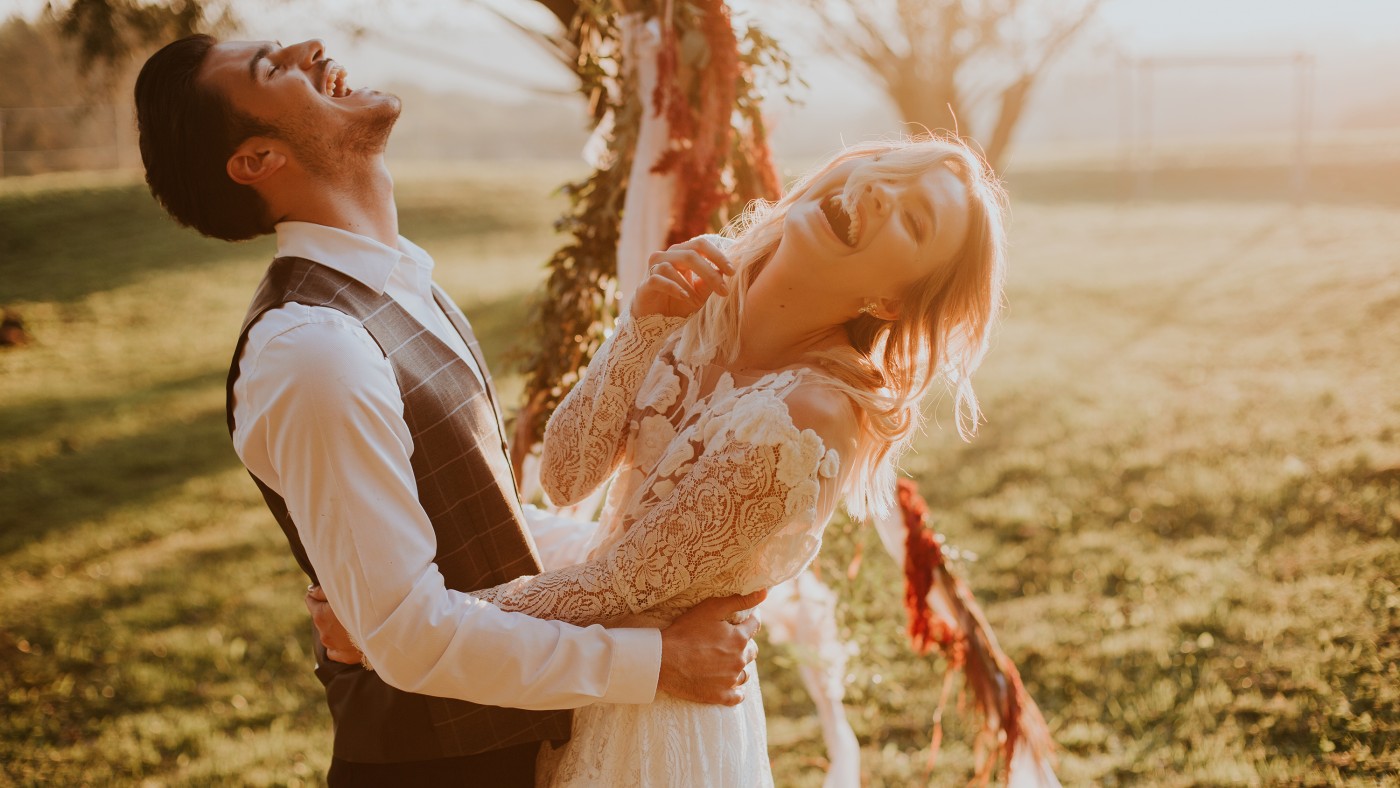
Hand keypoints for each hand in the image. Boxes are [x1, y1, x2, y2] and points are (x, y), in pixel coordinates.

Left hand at [304, 585, 362, 665]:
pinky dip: (340, 643)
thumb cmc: (364, 606)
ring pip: (329, 633)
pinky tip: (351, 638)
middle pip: (321, 617)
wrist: (382, 630)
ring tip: (352, 621)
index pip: (310, 600)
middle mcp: (323, 632)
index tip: (331, 593)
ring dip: (336, 627)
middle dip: (330, 611)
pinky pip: (336, 649)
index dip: (320, 595)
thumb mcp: (342, 592)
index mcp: (320, 615)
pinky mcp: (345, 656)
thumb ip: (323, 591)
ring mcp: (333, 646)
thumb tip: (310, 591)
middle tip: (347, 606)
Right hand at [632, 237, 734, 318]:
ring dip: (689, 285)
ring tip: (696, 301)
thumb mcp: (699, 294)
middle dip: (709, 272)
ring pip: (673, 266)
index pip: (700, 245)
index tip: (732, 272)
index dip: (717, 255)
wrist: (654, 320)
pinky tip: (685, 297)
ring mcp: (654, 268)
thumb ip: (709, 283)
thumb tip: (722, 272)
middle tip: (723, 289)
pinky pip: (659, 279)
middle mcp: (667, 256)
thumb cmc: (677, 302)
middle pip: (690, 254)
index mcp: (682, 254)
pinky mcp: (646, 282)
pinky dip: (674, 288)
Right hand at [657, 589, 766, 705]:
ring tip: (725, 663)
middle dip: (744, 645)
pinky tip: (727, 684)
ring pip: (745, 673)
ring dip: (739, 667)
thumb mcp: (711, 609)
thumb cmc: (685, 632)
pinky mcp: (720, 696)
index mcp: (739, 639)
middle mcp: (739, 660)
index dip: (749, 620)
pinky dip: (735, 691)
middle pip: (752, 651)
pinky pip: (737, 696)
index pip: (754, 626)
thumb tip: (764, 593)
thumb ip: (739, 600)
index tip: (741, 620)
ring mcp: (730, 680)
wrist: (663, 661)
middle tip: (728, 642)